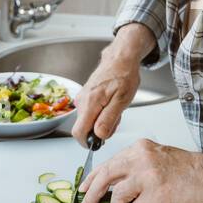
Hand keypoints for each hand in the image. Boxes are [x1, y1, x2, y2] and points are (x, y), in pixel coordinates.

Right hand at [71, 24, 151, 143]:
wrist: (120, 59)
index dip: (87, 142)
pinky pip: (89, 113)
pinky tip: (110, 104)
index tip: (98, 143)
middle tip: (115, 118)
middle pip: (84, 128)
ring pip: (88, 121)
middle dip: (99, 130)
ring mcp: (81, 98)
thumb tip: (99, 135)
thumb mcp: (121, 101)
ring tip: (115, 108)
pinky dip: (100, 113)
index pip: (78, 132)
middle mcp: (81, 101)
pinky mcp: (84, 97)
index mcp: (90, 103)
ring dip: (101, 121)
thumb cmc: (123, 76)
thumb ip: (109, 119)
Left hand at [78, 139, 202, 202]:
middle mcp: (141, 159)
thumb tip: (117, 185)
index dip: (93, 178)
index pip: (109, 163)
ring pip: (117, 196)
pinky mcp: (158, 193)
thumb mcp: (158, 156)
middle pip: (106, 176)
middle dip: (92, 194)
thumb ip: (137, 166)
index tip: (85, 188)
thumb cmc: (190, 168)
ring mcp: (149, 176)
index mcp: (140, 149)